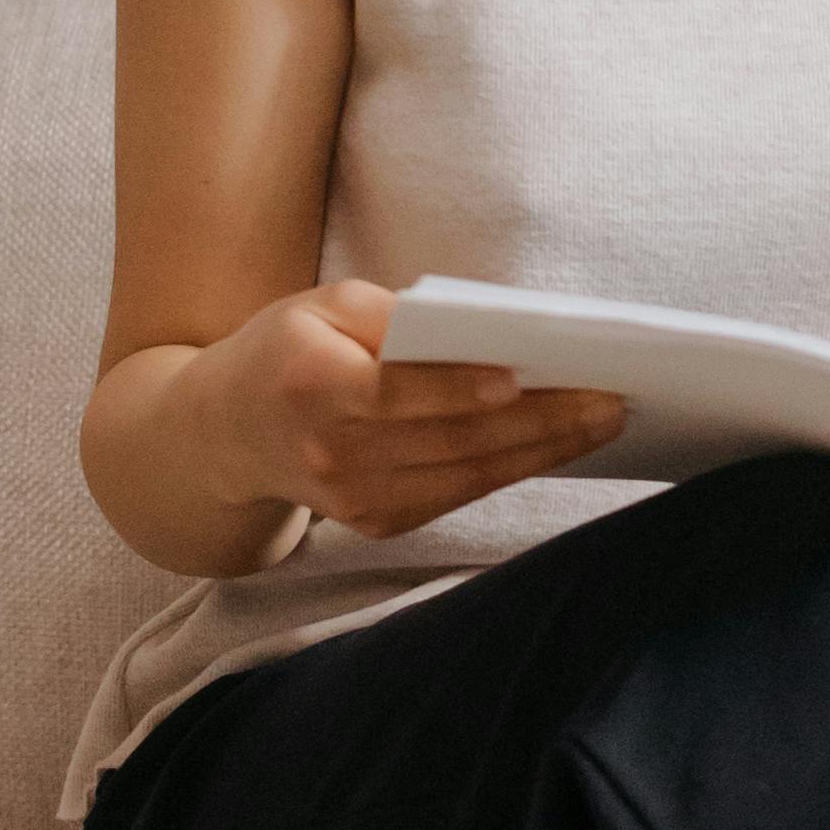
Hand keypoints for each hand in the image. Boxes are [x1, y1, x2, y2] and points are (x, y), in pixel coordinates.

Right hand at [193, 279, 626, 545]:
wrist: (222, 435)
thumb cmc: (288, 351)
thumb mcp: (320, 307)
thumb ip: (389, 315)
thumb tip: (478, 332)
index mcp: (310, 383)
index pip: (394, 391)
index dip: (458, 389)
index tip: (521, 377)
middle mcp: (329, 451)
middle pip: (449, 439)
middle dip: (537, 420)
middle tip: (607, 397)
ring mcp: (353, 499)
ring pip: (465, 475)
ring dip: (543, 450)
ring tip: (603, 419)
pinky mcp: (376, 522)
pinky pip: (458, 494)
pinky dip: (514, 469)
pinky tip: (560, 444)